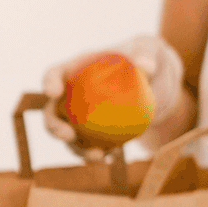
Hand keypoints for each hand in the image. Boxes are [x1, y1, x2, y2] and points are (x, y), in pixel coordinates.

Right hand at [42, 34, 183, 162]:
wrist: (158, 84)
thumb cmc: (148, 58)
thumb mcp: (150, 49)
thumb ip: (145, 53)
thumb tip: (145, 66)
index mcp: (77, 69)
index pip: (55, 74)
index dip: (49, 83)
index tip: (54, 93)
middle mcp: (72, 94)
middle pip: (52, 111)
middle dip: (54, 126)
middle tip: (68, 136)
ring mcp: (81, 116)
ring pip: (68, 135)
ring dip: (77, 149)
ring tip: (97, 157)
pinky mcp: (94, 133)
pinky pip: (89, 146)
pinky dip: (97, 154)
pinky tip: (112, 157)